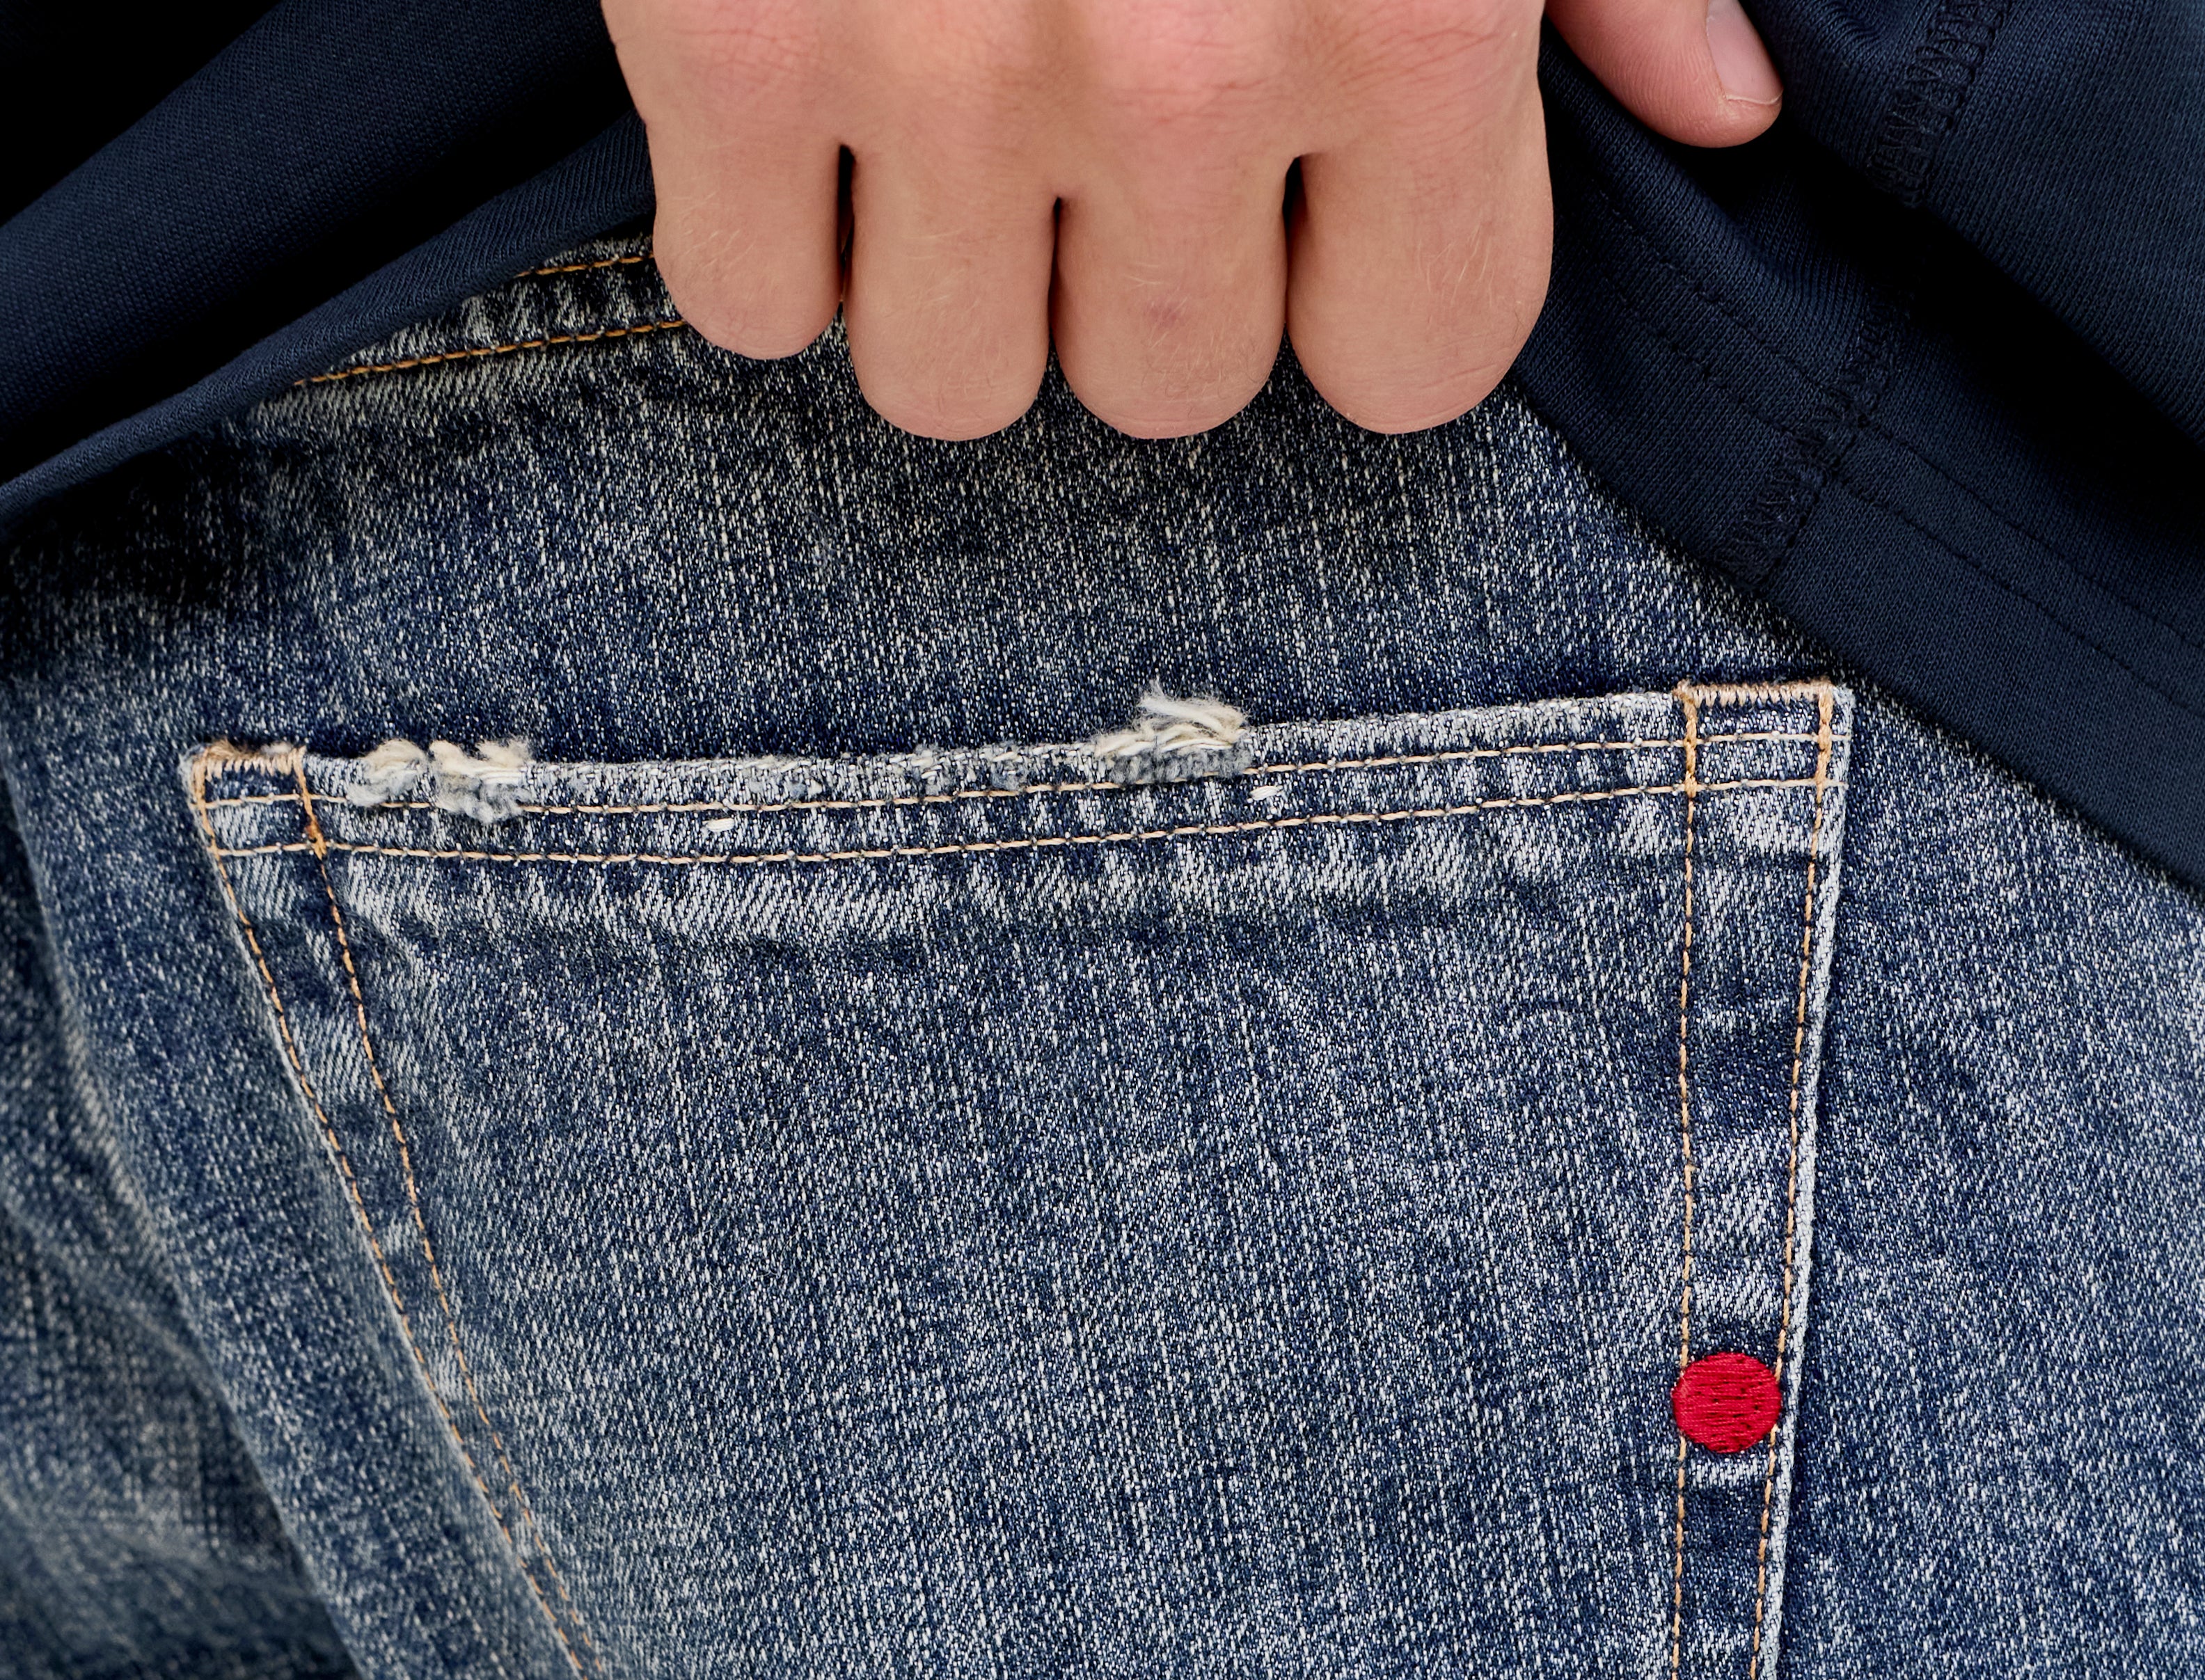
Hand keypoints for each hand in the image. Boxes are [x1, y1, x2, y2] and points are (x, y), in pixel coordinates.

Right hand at [601, 0, 1783, 442]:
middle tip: (1098, 88)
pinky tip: (809, 74)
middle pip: (1173, 387)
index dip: (1358, 287)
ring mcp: (941, 66)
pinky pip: (749, 300)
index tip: (1308, 188)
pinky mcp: (724, 34)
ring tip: (943, 78)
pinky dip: (766, 222)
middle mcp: (1185, 70)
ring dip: (951, 269)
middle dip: (1143, 268)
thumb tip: (1720, 111)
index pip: (1413, 364)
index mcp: (1407, 5)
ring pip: (953, 378)